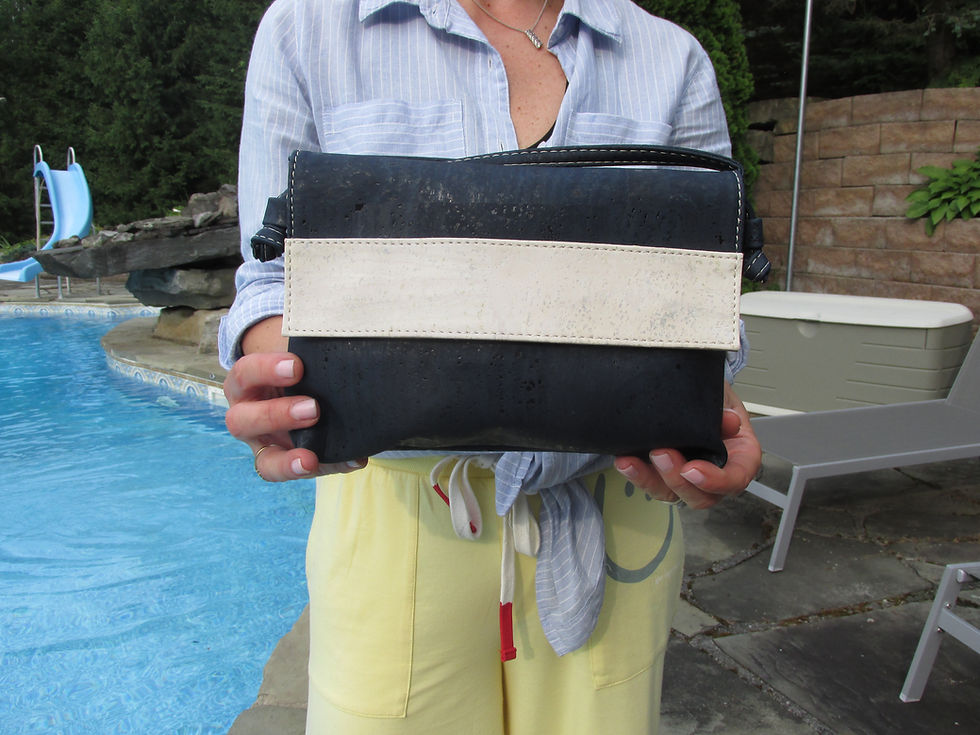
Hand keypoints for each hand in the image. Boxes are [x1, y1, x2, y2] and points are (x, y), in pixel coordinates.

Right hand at [224, 318, 365, 480]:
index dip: (267, 370)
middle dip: (277, 415)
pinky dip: (329, 466)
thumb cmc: (297, 367)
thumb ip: (310, 345)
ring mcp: (264, 444)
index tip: (297, 365)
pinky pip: (299, 473)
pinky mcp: (286, 463)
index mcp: (245, 383)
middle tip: (313, 408)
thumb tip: (343, 326)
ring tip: (313, 456)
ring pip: (264, 460)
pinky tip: (354, 459)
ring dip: (289, 459)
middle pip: (242, 420)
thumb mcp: (295, 353)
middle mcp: (246, 415)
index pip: (246, 374)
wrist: (297, 386)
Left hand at [613, 383, 761, 508]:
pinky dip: (636, 474)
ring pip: (671, 494)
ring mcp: (686, 477)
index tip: (693, 470)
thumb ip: (725, 408)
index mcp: (739, 457)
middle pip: (701, 496)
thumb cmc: (713, 397)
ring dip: (650, 480)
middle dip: (676, 479)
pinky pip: (650, 483)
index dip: (716, 481)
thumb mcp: (722, 396)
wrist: (690, 390)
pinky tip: (624, 461)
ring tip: (632, 461)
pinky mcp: (662, 474)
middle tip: (661, 454)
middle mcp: (714, 473)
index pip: (736, 480)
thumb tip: (729, 420)